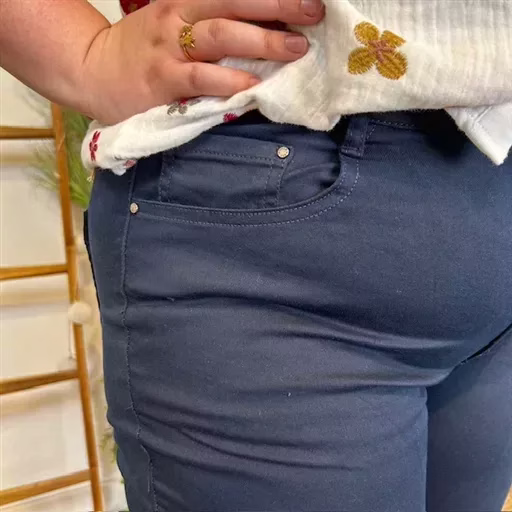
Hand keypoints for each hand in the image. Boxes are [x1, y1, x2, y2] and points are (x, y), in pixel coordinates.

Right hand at [82, 0, 324, 124]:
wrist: (95, 72)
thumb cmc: (147, 50)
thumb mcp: (175, 21)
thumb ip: (212, 20)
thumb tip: (264, 26)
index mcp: (185, 0)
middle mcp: (179, 17)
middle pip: (234, 4)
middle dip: (278, 8)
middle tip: (315, 14)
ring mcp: (170, 49)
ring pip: (221, 36)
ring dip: (262, 40)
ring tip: (297, 49)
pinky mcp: (163, 81)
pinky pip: (200, 79)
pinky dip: (229, 80)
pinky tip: (252, 84)